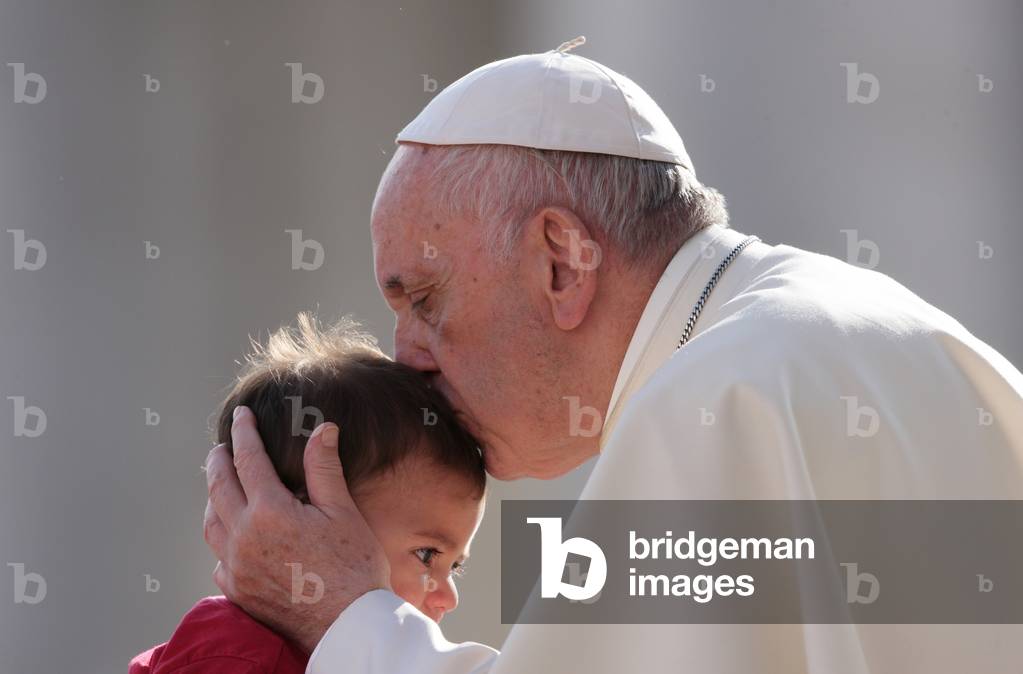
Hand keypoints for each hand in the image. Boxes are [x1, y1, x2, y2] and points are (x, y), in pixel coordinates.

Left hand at [203, 406, 390, 652]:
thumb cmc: (353, 567)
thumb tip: (322, 429)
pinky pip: (218, 557)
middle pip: (219, 487)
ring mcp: (236, 567)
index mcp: (269, 512)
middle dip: (219, 461)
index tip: (242, 416)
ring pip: (210, 523)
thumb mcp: (342, 511)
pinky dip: (221, 537)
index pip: (248, 460)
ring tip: (221, 484)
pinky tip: (232, 534)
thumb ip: (324, 468)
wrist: (346, 625)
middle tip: (222, 445)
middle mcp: (243, 537)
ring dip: (213, 497)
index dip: (244, 433)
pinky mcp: (238, 590)